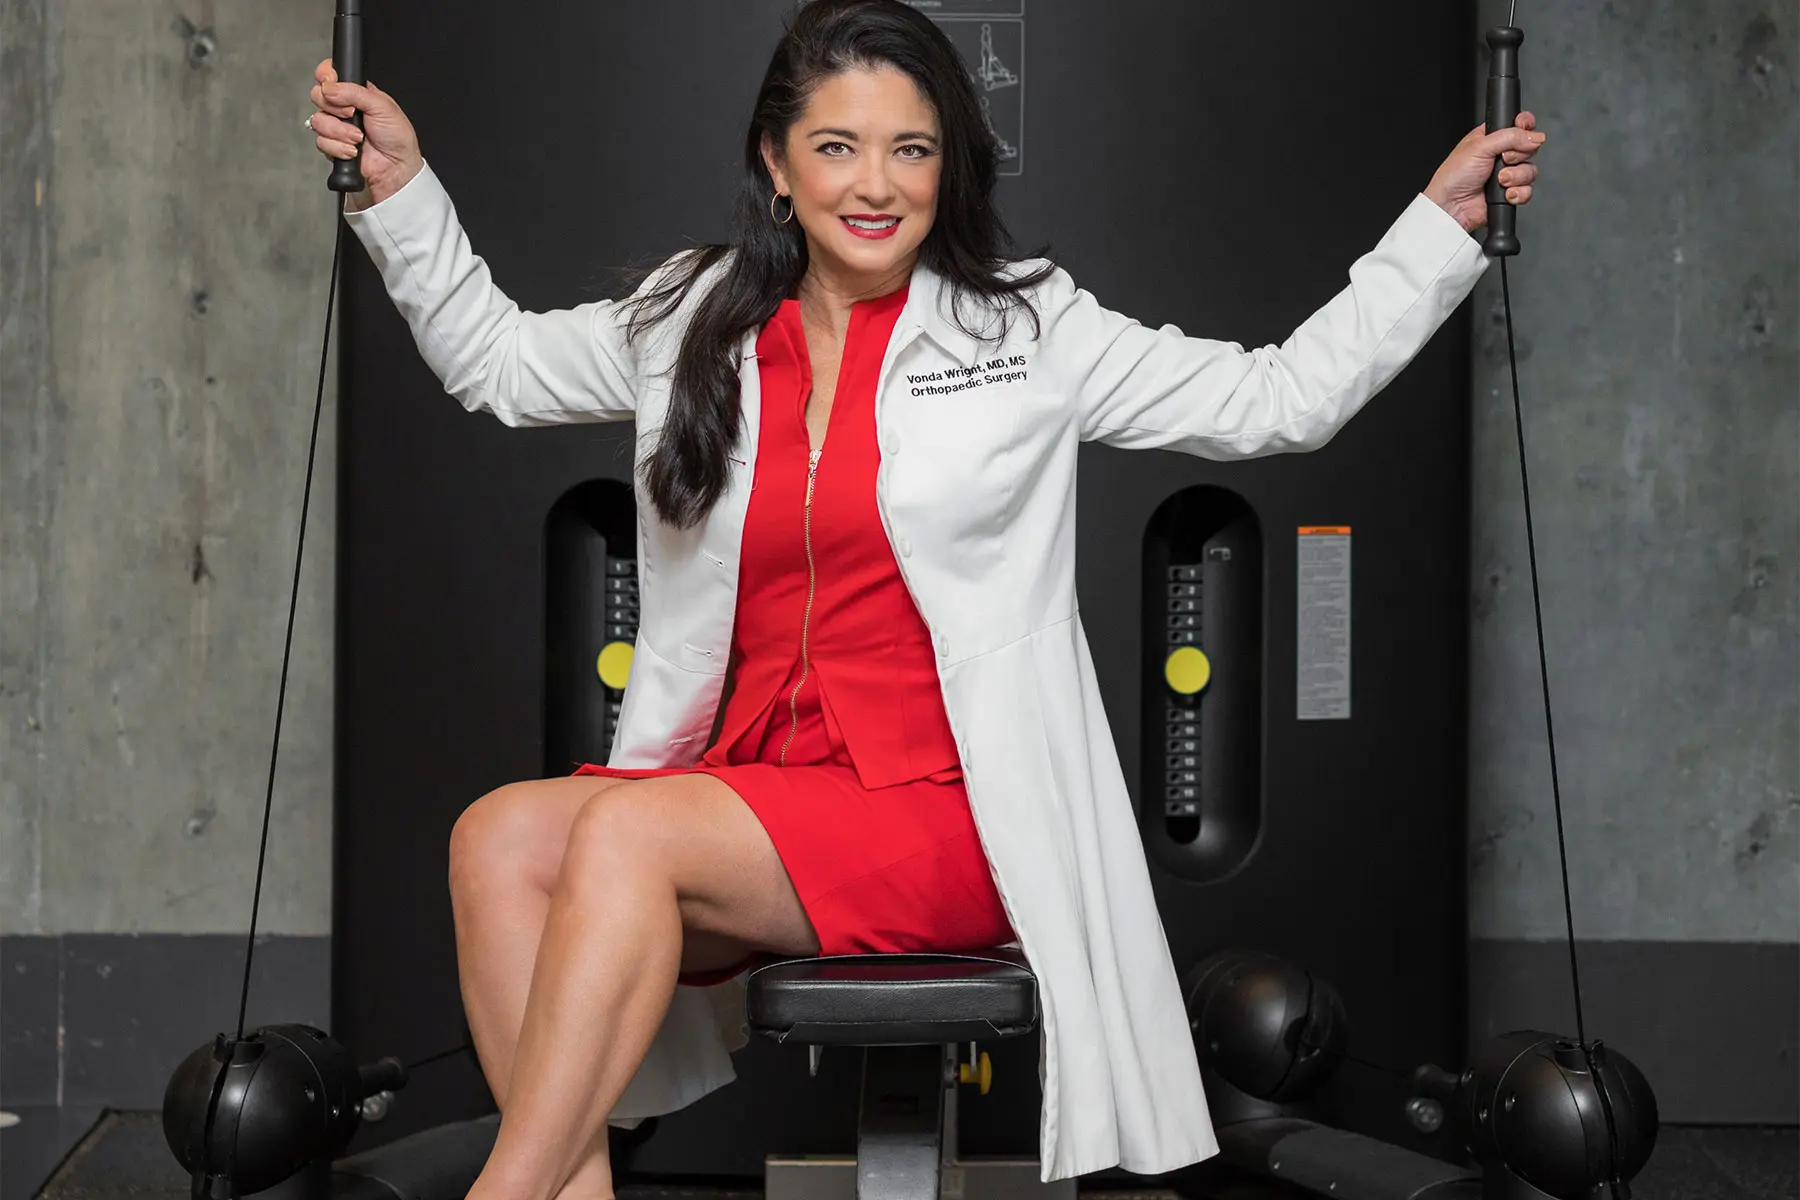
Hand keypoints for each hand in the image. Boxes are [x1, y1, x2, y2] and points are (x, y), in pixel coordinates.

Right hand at [307, 58, 423, 208]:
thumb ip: (355, 92)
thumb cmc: (397, 137)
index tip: (331, 82)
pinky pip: (321, 142)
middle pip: (317, 95)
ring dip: (340, 132)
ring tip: (359, 138)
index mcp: (355, 92)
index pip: (329, 74)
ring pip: (318, 120)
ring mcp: (336, 127)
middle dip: (335, 108)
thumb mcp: (382, 106)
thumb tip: (330, 88)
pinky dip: (339, 147)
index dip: (325, 76)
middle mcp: (343, 107)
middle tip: (352, 114)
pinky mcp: (332, 145)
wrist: (396, 168)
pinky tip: (353, 151)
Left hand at [1423, 112, 1545, 233]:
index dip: (1525, 126)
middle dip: (1518, 155)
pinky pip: (1527, 190)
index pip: (1518, 125)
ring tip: (1499, 180)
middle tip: (1503, 159)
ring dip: (1516, 176)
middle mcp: (1500, 155)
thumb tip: (1535, 136)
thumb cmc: (1454, 176)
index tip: (1525, 128)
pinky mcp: (1509, 193)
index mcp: (1492, 138)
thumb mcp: (1481, 146)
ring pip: (1530, 170)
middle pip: (1529, 148)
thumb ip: (1511, 136)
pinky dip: (1517, 193)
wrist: (1451, 206)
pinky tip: (1504, 193)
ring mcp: (1506, 175)